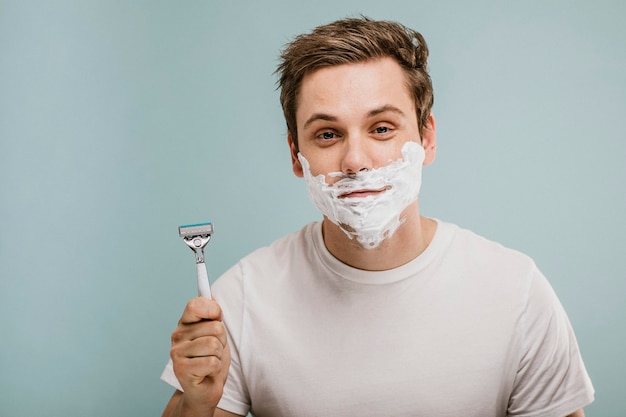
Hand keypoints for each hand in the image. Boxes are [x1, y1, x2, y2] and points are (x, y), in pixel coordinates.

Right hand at [170, 297, 230, 412]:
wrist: (205, 388)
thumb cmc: (211, 358)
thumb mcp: (215, 334)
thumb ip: (211, 316)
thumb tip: (211, 297)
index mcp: (185, 323)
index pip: (195, 305)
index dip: (212, 309)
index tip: (218, 318)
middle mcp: (177, 336)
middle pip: (214, 327)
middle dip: (222, 340)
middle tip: (214, 351)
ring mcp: (177, 353)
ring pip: (214, 345)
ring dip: (219, 355)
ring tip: (210, 361)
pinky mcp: (181, 369)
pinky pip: (212, 362)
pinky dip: (216, 368)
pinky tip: (207, 372)